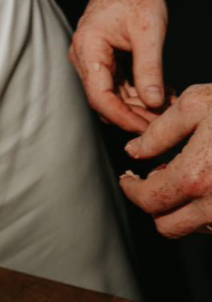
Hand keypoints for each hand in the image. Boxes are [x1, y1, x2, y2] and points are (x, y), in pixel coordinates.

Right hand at [69, 0, 167, 131]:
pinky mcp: (104, 58)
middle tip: (166, 123)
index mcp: (88, 47)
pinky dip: (140, 92)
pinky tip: (162, 94)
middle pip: (106, 100)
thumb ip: (149, 69)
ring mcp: (92, 58)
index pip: (99, 96)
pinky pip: (119, 84)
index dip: (123, 118)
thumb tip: (152, 105)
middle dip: (136, 115)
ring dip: (140, 106)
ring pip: (114, 95)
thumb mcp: (149, 31)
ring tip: (169, 107)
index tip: (149, 130)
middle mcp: (84, 56)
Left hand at [121, 85, 211, 236]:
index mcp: (196, 176)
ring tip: (182, 174)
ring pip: (193, 228)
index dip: (131, 189)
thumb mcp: (195, 105)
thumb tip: (135, 151)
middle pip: (167, 226)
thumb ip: (159, 132)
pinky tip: (205, 180)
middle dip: (153, 204)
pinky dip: (204, 209)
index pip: (149, 200)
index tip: (128, 179)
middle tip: (148, 180)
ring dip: (180, 207)